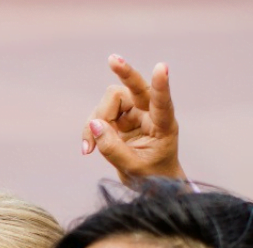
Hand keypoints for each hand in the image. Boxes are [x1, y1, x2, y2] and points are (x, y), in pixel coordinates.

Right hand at [81, 55, 185, 184]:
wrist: (150, 182)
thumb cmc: (152, 177)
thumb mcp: (132, 168)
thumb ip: (113, 149)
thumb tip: (94, 124)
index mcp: (164, 126)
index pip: (163, 103)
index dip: (161, 86)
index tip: (161, 67)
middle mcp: (150, 114)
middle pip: (136, 87)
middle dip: (124, 73)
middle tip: (112, 59)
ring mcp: (134, 113)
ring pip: (110, 102)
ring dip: (96, 121)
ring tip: (90, 148)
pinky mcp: (120, 117)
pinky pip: (99, 115)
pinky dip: (90, 130)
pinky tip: (88, 148)